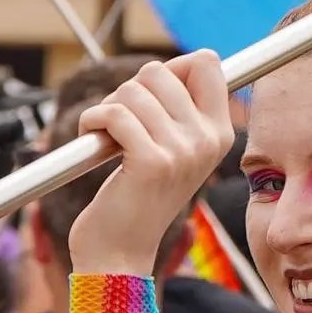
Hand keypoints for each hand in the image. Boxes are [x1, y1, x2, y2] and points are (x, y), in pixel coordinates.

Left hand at [64, 53, 234, 278]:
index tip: (152, 98)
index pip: (207, 63)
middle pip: (159, 71)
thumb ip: (181, 107)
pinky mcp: (151, 162)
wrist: (120, 252)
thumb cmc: (138, 197)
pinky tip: (93, 141)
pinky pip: (113, 114)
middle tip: (122, 126)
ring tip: (108, 139)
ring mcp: (183, 152)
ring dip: (106, 109)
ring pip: (131, 90)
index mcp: (219, 134)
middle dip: (128, 92)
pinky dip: (92, 122)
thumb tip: (187, 60)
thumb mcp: (173, 150)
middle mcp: (208, 141)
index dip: (171, 68)